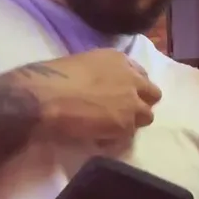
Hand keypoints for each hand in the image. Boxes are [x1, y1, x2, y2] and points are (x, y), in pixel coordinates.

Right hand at [13, 49, 161, 148]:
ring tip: (112, 127)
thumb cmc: (53, 78)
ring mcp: (132, 102)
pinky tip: (100, 138)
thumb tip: (100, 87)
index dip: (132, 87)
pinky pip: (129, 135)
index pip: (140, 74)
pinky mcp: (126, 124)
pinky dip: (117, 138)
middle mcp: (131, 78)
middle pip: (152, 94)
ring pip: (146, 116)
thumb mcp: (82, 65)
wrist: (46, 97)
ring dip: (133, 121)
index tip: (122, 95)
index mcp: (118, 59)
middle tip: (123, 112)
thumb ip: (100, 74)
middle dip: (141, 103)